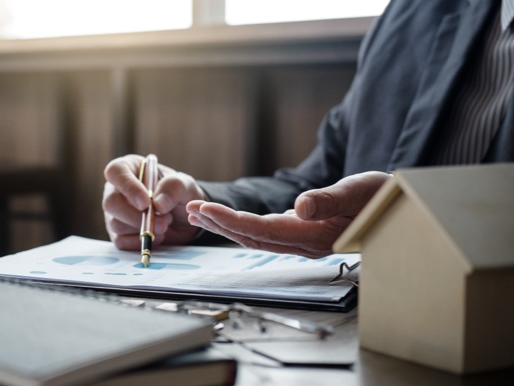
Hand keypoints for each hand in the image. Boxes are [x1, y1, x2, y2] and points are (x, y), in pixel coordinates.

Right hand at [103, 154, 204, 249]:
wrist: (183, 220)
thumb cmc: (180, 195)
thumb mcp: (185, 185)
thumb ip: (175, 187)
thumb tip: (158, 204)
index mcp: (129, 168)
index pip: (115, 171)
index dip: (128, 187)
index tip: (146, 203)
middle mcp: (116, 189)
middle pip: (111, 202)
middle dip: (136, 216)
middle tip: (162, 223)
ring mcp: (115, 213)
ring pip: (115, 224)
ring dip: (143, 229)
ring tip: (164, 224)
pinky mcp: (118, 233)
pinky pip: (121, 241)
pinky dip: (140, 242)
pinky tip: (157, 236)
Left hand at [186, 172, 390, 257]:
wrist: (399, 207)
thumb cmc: (382, 197)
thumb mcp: (359, 191)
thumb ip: (328, 199)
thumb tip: (298, 206)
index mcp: (315, 235)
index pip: (262, 230)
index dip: (230, 220)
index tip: (205, 208)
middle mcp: (305, 243)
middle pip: (251, 237)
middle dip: (219, 224)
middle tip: (191, 209)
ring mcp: (303, 240)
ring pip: (256, 237)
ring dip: (226, 225)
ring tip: (200, 213)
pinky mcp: (304, 233)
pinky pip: (267, 233)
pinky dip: (243, 225)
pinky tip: (228, 218)